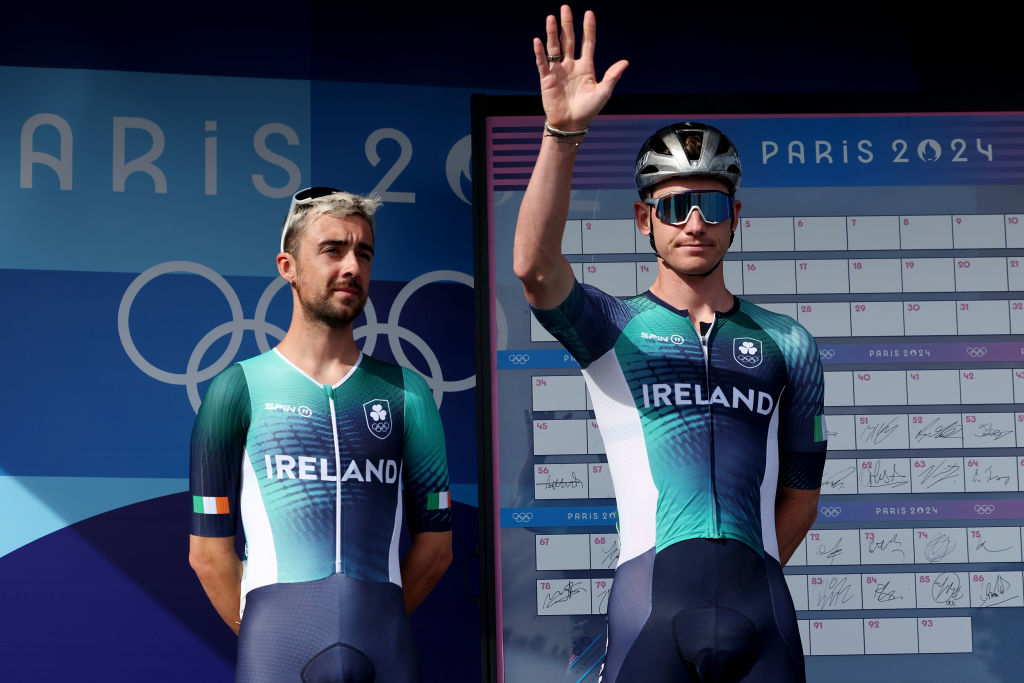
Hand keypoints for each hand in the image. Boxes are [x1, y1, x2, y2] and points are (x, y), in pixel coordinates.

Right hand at [533, 5, 627, 131]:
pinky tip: (538, 40)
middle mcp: (571, 65)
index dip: (588, 28)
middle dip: (567, 24)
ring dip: (553, 33)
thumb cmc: (588, 110)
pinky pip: (542, 63)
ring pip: (554, 47)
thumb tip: (625, 62)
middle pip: (569, 40)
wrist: (571, 125)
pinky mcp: (546, 79)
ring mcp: (558, 71)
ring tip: (551, 18)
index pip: (588, 43)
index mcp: (586, 67)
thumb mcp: (603, 92)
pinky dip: (540, 52)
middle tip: (565, 8)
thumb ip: (612, 76)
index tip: (589, 13)